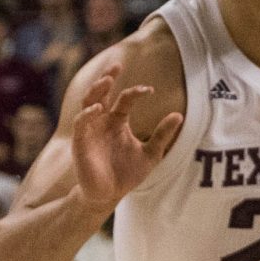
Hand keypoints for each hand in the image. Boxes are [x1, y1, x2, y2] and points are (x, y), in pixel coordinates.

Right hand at [68, 61, 183, 208]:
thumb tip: (179, 115)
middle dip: (106, 77)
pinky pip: (81, 123)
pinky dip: (87, 114)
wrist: (110, 195)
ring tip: (106, 81)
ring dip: (96, 90)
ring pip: (88, 102)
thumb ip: (162, 135)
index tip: (150, 90)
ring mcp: (90, 130)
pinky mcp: (80, 142)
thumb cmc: (127, 174)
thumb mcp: (151, 154)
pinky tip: (98, 109)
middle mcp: (102, 121)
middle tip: (116, 64)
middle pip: (101, 93)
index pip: (125, 99)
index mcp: (117, 121)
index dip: (136, 92)